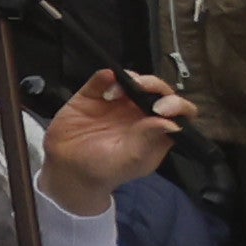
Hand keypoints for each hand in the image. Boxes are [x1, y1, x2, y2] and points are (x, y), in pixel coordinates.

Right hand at [42, 72, 191, 214]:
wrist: (66, 168)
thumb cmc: (102, 169)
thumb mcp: (128, 160)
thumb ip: (147, 140)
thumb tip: (172, 123)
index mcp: (156, 132)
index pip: (179, 114)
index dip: (177, 107)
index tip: (162, 109)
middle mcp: (140, 114)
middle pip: (158, 91)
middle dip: (155, 86)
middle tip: (142, 89)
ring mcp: (118, 102)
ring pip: (134, 80)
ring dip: (132, 79)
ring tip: (116, 92)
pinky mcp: (94, 94)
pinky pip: (102, 78)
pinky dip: (106, 75)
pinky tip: (105, 83)